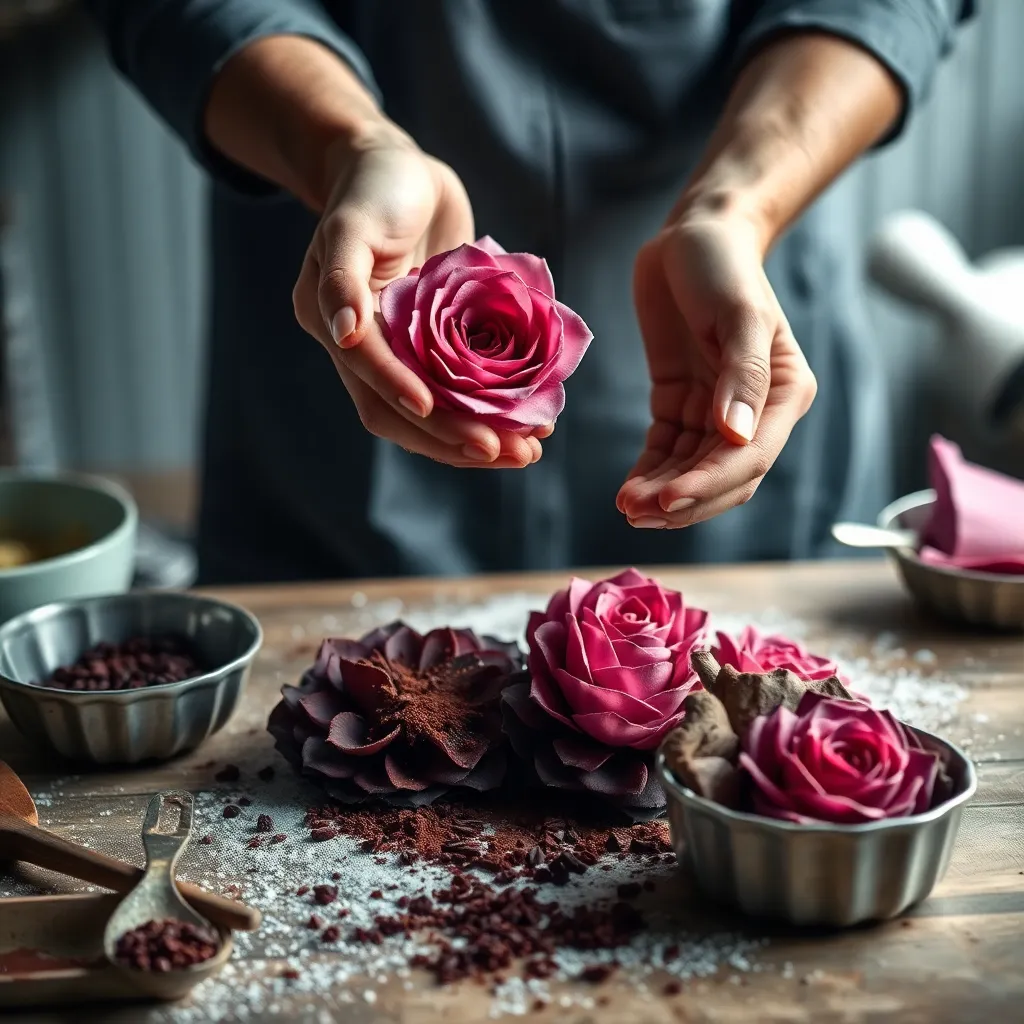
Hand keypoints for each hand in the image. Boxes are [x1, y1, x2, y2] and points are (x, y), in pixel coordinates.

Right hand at [292, 124, 545, 467]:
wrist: (403, 168)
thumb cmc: (376, 184)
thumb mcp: (354, 220)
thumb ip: (341, 274)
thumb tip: (344, 332)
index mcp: (333, 325)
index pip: (369, 380)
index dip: (408, 401)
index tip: (454, 422)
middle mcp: (365, 349)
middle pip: (402, 413)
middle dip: (455, 438)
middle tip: (512, 454)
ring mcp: (402, 352)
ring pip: (435, 412)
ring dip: (480, 434)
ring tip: (530, 450)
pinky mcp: (437, 347)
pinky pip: (462, 388)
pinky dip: (493, 408)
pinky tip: (533, 420)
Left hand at [616, 212, 816, 527]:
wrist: (693, 236)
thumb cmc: (722, 265)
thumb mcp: (738, 312)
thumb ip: (741, 376)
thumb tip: (736, 438)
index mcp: (783, 393)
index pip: (750, 457)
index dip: (708, 484)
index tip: (666, 500)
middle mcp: (755, 411)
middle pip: (721, 476)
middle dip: (682, 500)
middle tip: (635, 512)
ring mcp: (716, 411)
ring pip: (691, 470)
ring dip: (661, 492)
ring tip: (625, 507)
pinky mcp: (681, 403)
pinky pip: (667, 450)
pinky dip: (649, 472)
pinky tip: (627, 488)